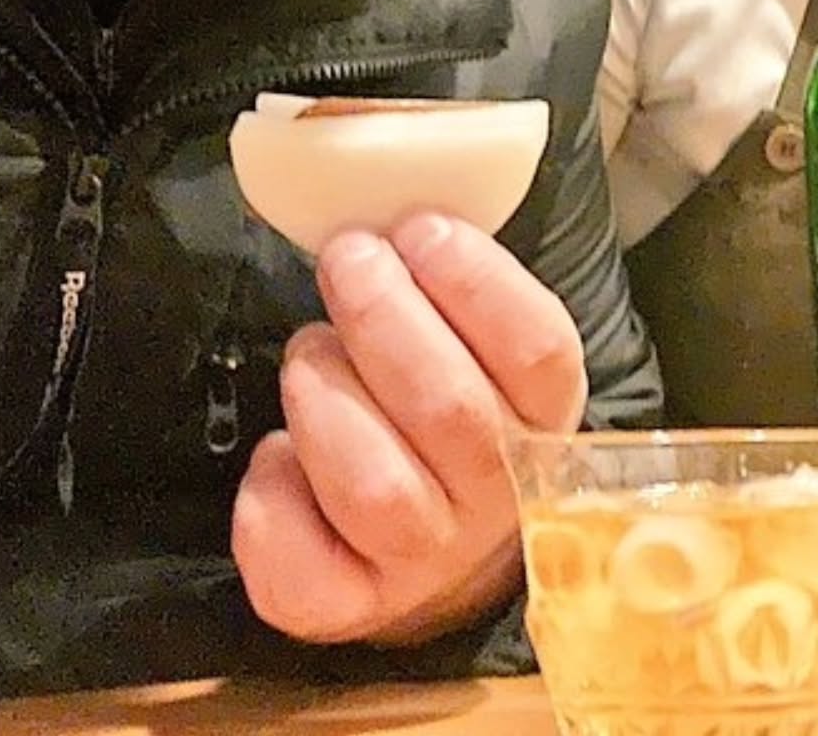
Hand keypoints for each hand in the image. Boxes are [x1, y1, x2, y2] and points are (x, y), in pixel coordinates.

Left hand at [231, 213, 587, 644]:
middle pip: (449, 409)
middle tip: (347, 258)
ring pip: (374, 486)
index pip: (536, 351)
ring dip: (327, 397)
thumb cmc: (448, 399)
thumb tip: (393, 213)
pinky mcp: (348, 603)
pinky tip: (276, 455)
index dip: (476, 282)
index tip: (419, 229)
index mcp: (544, 415)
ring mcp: (425, 557)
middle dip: (382, 316)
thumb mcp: (475, 337)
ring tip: (308, 352)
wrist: (438, 541)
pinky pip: (301, 568)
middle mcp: (497, 495)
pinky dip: (272, 499)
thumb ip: (451, 279)